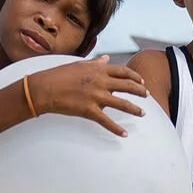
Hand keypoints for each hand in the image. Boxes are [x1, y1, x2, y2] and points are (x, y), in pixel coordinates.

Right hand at [28, 55, 147, 136]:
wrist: (44, 88)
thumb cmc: (59, 75)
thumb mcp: (79, 64)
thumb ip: (96, 63)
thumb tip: (106, 59)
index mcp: (98, 69)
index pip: (123, 71)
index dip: (135, 77)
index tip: (142, 82)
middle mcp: (101, 82)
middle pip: (128, 86)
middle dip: (140, 92)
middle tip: (147, 96)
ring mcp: (96, 97)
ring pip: (122, 104)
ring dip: (135, 109)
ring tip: (143, 113)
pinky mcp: (90, 111)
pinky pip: (107, 122)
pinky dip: (117, 129)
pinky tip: (125, 134)